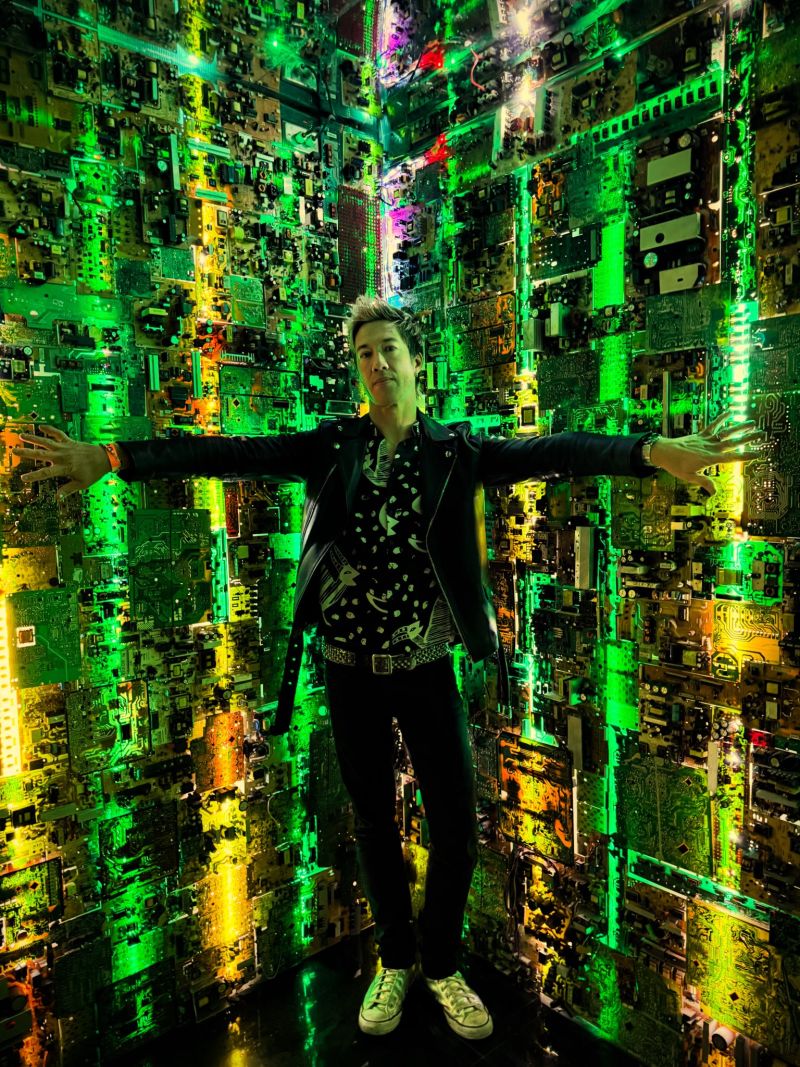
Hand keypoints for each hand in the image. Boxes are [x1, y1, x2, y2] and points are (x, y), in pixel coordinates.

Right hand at [10, 426, 111, 498]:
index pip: (46, 473)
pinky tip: (41, 426)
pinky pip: (58, 433)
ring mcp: (65, 447)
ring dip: (33, 438)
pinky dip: (50, 429)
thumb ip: (68, 489)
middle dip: (27, 453)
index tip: (23, 478)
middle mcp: (62, 456)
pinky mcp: (69, 441)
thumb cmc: (94, 472)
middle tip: (14, 451)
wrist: (105, 458)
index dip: (34, 476)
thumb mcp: (82, 484)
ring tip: (21, 435)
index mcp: (65, 468)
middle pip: (41, 454)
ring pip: (46, 441)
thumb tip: (57, 498)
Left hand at [649, 412, 767, 495]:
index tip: (758, 453)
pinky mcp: (701, 434)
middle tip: (762, 433)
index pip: (732, 458)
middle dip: (748, 438)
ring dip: (739, 427)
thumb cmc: (676, 466)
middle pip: (733, 442)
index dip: (746, 455)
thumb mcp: (690, 477)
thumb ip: (704, 483)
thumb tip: (715, 493)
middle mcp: (710, 447)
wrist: (663, 452)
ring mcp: (706, 440)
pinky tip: (729, 412)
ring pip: (726, 432)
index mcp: (710, 459)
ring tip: (752, 422)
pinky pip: (713, 426)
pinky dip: (721, 419)